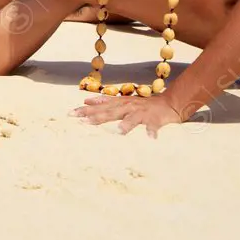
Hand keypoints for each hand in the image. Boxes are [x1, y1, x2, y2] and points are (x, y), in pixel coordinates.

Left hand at [70, 92, 185, 138]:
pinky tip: (151, 139)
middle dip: (96, 116)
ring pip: (132, 119)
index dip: (85, 110)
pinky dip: (152, 132)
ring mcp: (141, 113)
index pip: (99, 106)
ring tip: (118, 132)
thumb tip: (86, 101)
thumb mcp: (121, 102)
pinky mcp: (155, 120)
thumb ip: (105, 102)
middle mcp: (128, 107)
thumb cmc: (142, 105)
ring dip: (126, 125)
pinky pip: (153, 127)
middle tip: (82, 122)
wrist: (169, 103)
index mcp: (120, 103)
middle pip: (110, 112)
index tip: (70, 113)